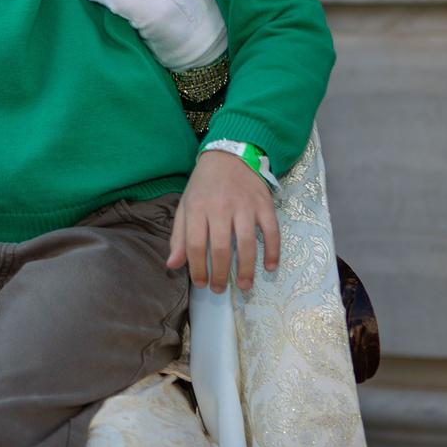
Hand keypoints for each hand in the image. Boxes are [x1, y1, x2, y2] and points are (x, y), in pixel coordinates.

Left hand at [168, 150, 278, 292]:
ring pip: (246, 244)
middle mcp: (220, 207)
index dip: (197, 268)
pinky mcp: (264, 205)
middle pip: (220, 248)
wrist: (229, 156)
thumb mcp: (186, 206)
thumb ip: (179, 236)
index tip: (201, 284)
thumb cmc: (204, 186)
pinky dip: (273, 252)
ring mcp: (244, 206)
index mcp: (197, 208)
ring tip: (243, 286)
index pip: (194, 245)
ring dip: (245, 269)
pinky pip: (272, 232)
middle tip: (220, 290)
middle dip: (220, 274)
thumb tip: (172, 265)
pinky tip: (270, 268)